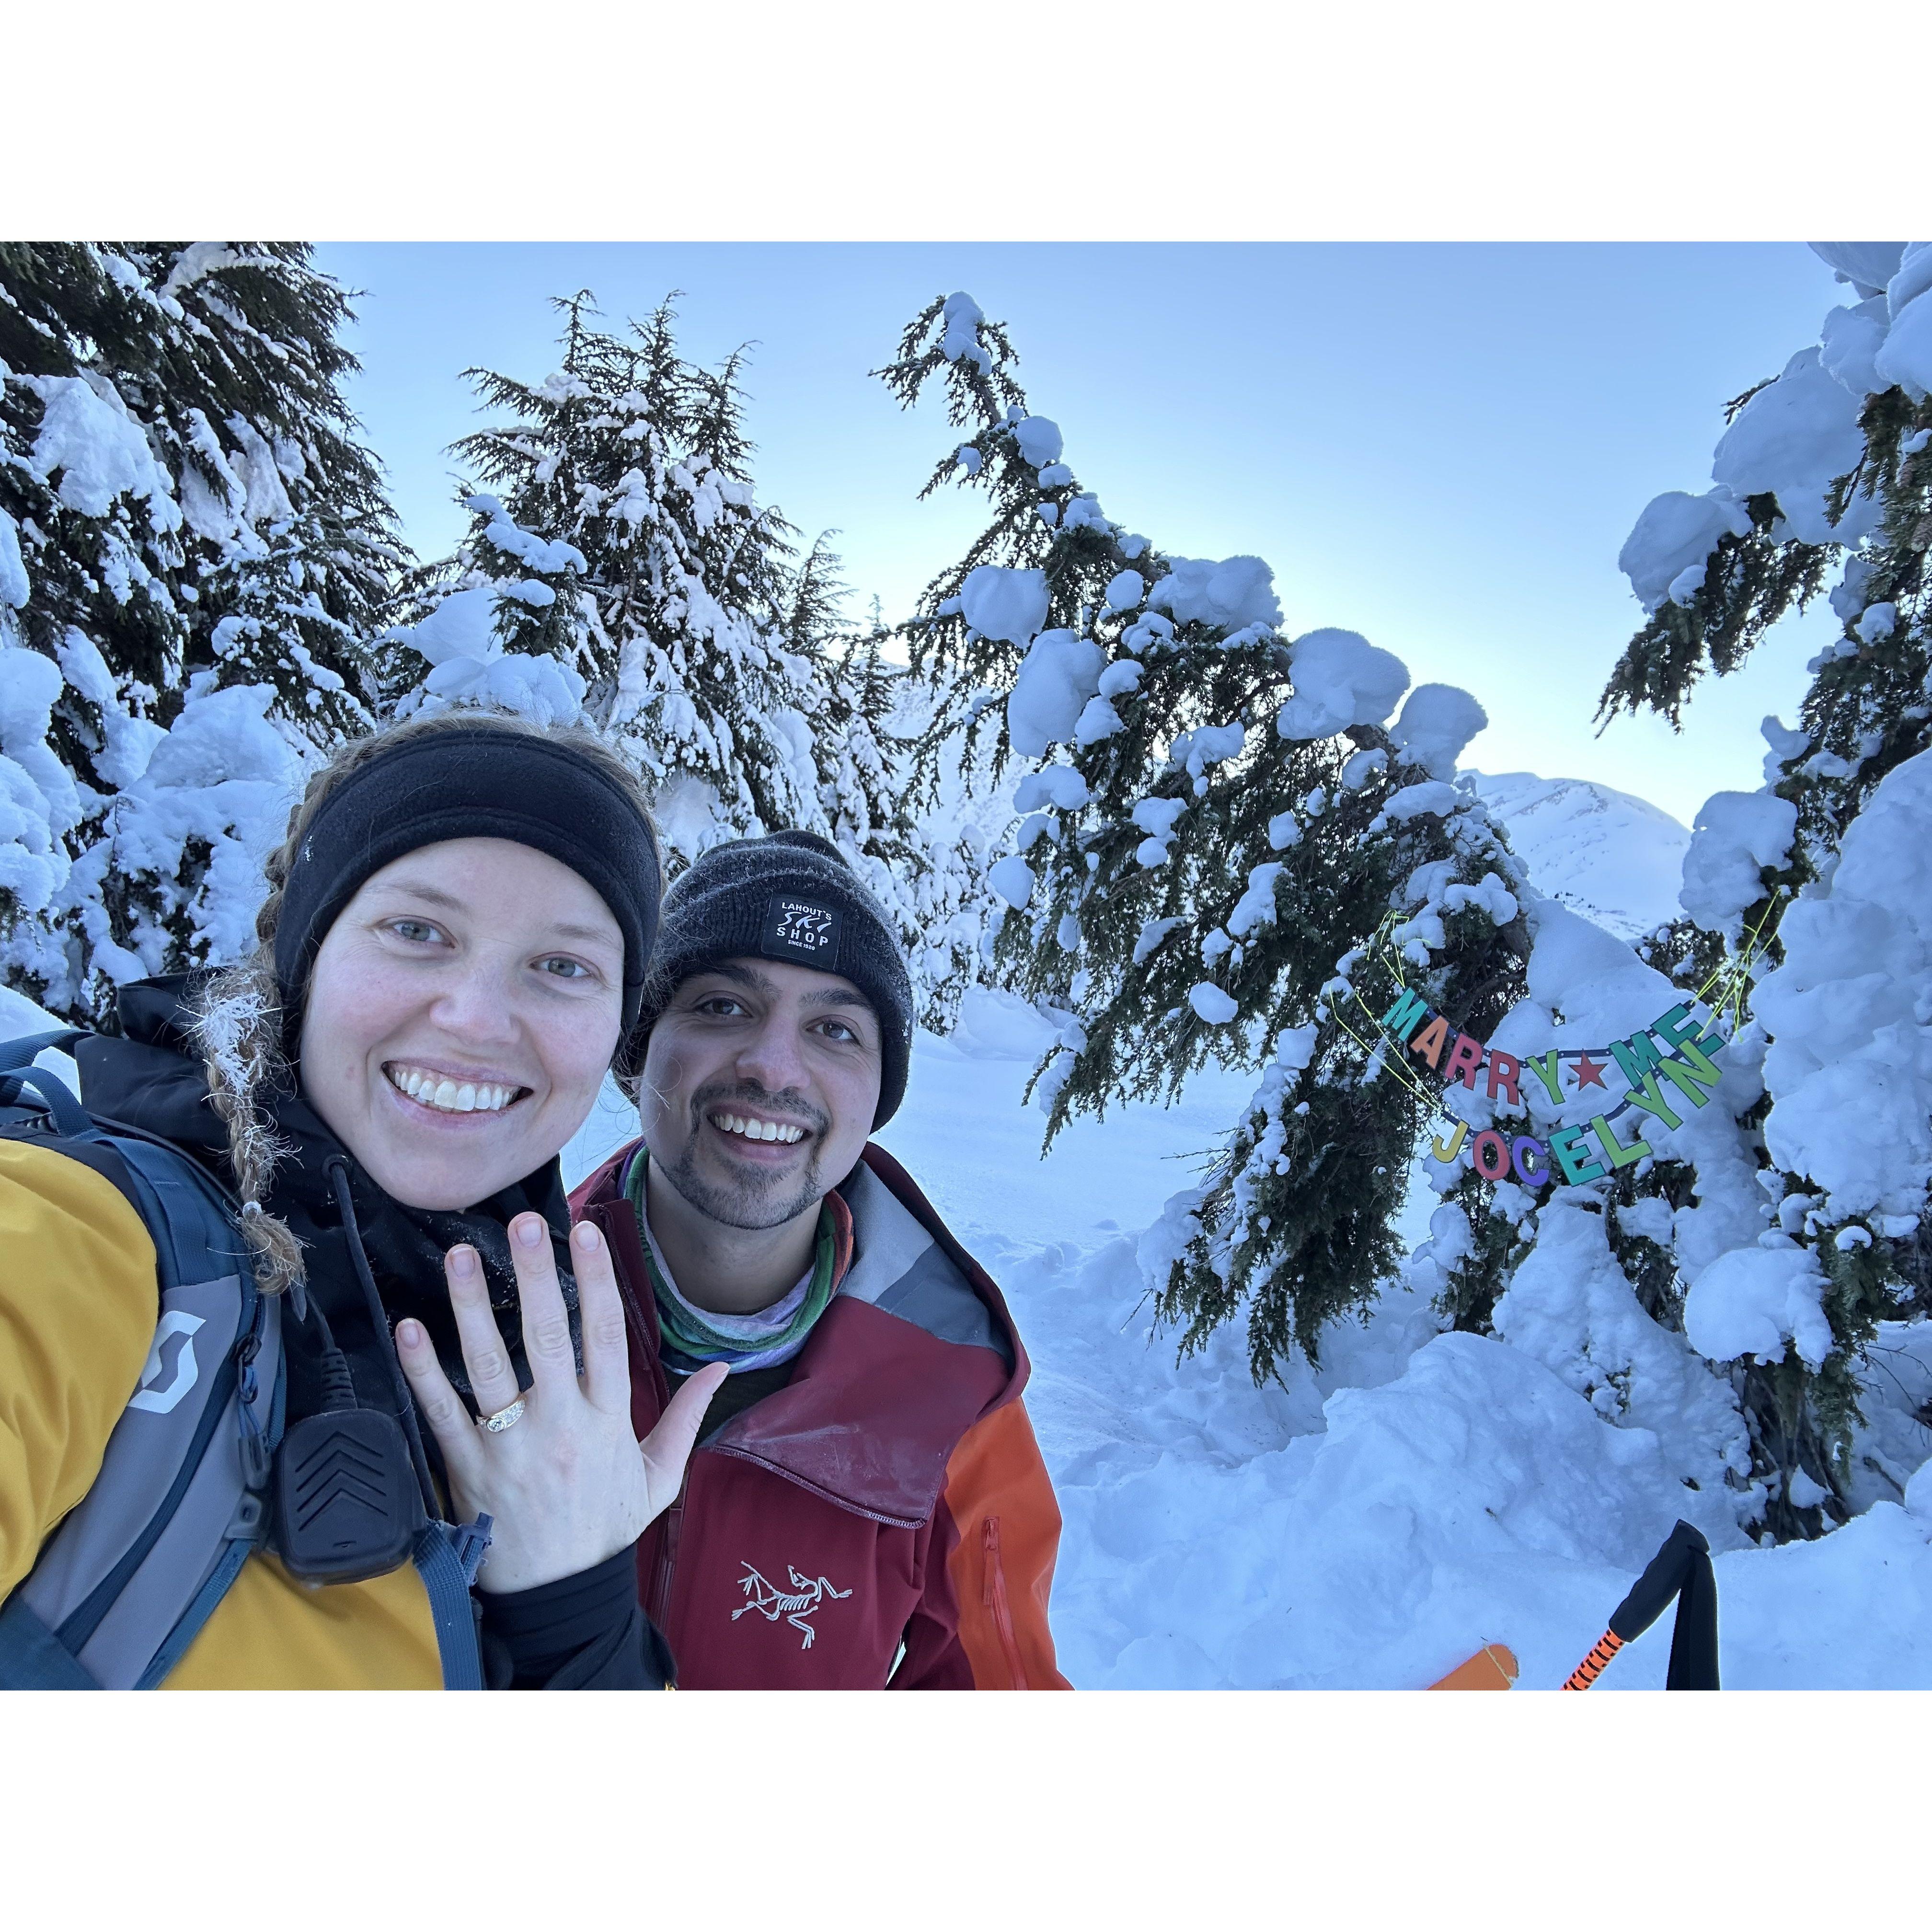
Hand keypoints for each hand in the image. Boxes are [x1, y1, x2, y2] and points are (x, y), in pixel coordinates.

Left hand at [396, 1210, 725, 1593]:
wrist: (560, 1597)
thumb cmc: (606, 1531)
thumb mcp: (660, 1478)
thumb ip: (686, 1418)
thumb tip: (721, 1368)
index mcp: (609, 1421)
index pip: (606, 1336)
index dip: (598, 1279)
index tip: (587, 1232)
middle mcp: (561, 1426)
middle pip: (547, 1338)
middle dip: (536, 1275)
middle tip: (521, 1223)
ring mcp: (511, 1447)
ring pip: (488, 1366)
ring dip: (472, 1307)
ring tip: (461, 1256)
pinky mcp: (468, 1469)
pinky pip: (441, 1413)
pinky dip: (422, 1370)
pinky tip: (409, 1328)